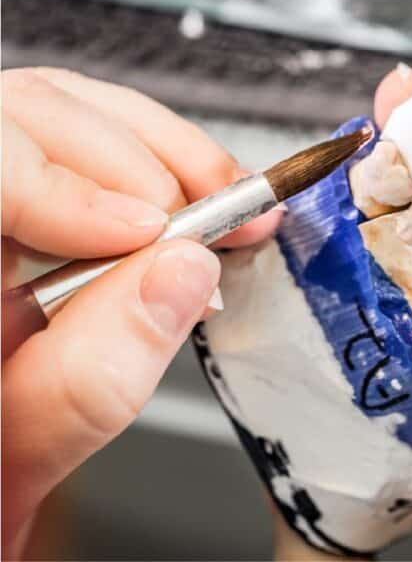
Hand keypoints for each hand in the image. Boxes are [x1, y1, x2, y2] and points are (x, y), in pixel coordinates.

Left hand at [1, 68, 280, 556]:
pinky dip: (159, 164)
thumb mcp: (15, 465)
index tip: (146, 234)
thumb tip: (182, 272)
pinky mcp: (29, 205)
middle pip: (27, 112)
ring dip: (163, 153)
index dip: (58, 181)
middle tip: (215, 219)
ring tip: (226, 203)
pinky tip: (201, 202)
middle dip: (137, 162)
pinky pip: (86, 143)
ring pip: (64, 110)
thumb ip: (90, 379)